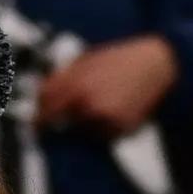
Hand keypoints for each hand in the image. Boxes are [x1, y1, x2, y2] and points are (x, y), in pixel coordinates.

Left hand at [37, 34, 177, 136]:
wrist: (158, 65)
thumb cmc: (122, 59)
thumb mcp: (86, 60)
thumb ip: (62, 77)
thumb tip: (42, 92)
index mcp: (76, 83)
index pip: (45, 105)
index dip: (37, 115)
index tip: (35, 122)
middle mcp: (87, 103)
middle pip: (59, 121)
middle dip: (55, 121)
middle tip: (56, 122)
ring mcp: (104, 119)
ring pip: (81, 129)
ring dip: (82, 123)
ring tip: (100, 104)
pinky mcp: (121, 129)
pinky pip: (101, 135)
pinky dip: (102, 128)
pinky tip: (114, 110)